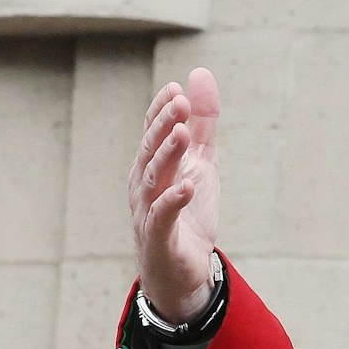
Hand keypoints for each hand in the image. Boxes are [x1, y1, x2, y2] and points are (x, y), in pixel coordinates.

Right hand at [128, 68, 222, 324]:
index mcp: (152, 166)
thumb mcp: (202, 163)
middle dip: (164, 126)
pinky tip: (188, 186)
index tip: (177, 89)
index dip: (162, 111)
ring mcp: (148, 211)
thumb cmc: (188, 214)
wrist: (184, 273)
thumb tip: (200, 75)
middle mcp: (144, 185)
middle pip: (150, 151)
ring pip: (154, 179)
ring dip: (168, 155)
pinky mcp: (160, 238)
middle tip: (180, 104)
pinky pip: (163, 216)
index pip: (153, 133)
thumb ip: (204, 124)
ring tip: (184, 133)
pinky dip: (174, 200)